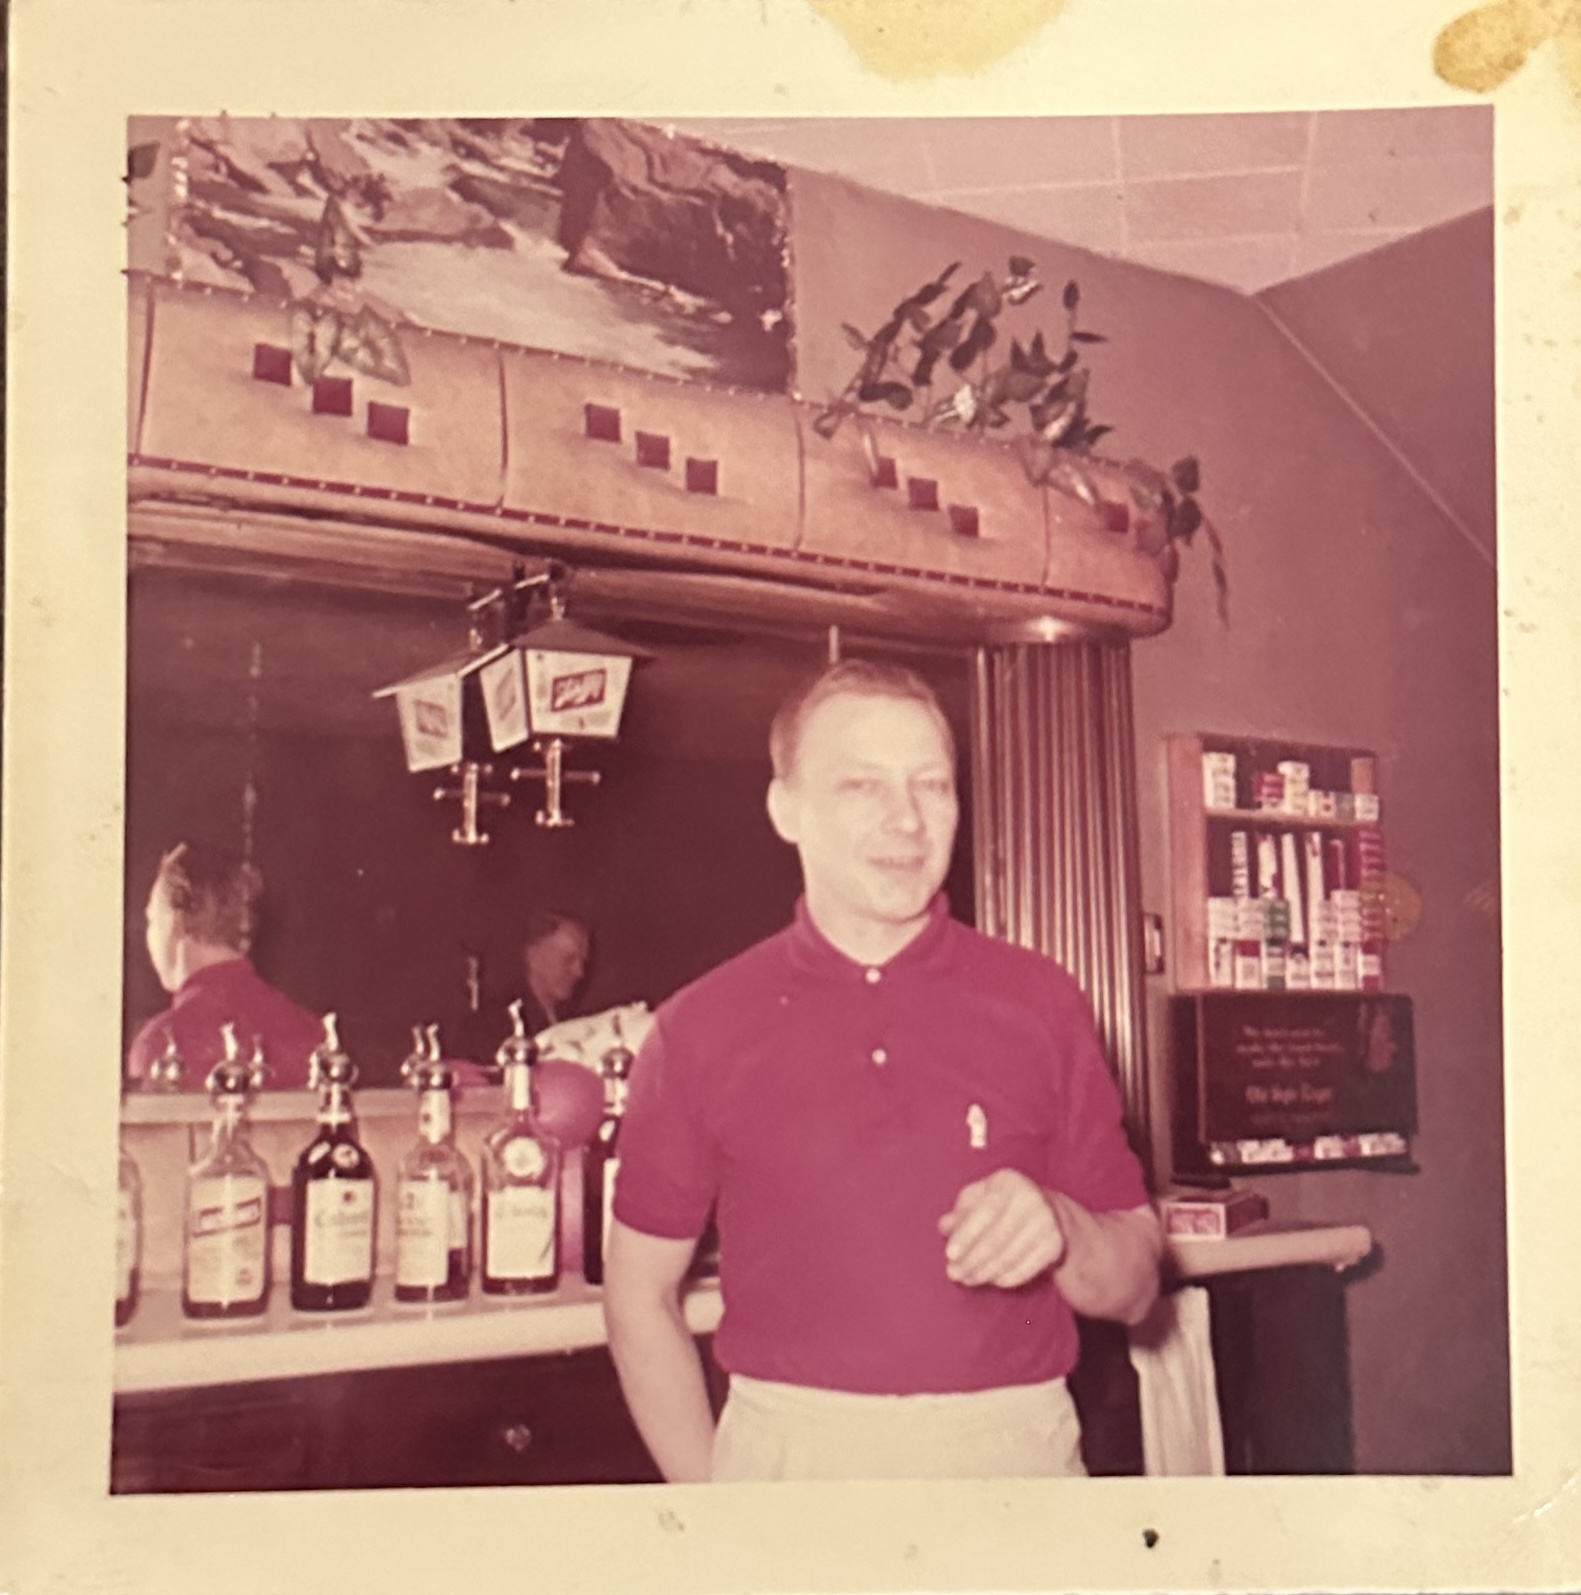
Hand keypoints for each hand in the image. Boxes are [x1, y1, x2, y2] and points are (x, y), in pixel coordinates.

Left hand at [938, 1170, 1066, 1287]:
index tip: (949, 1255)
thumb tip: (944, 1227)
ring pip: (1010, 1255)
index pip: (985, 1212)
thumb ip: (960, 1212)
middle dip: (972, 1260)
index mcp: (1008, 1181)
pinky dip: (1007, 1277)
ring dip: (985, 1272)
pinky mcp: (1055, 1244)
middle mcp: (1031, 1198)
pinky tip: (992, 1280)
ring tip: (967, 1280)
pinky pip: (1027, 1267)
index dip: (966, 1235)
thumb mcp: (979, 1198)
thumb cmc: (1003, 1203)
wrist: (1050, 1211)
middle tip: (954, 1274)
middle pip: (996, 1238)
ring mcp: (1046, 1222)